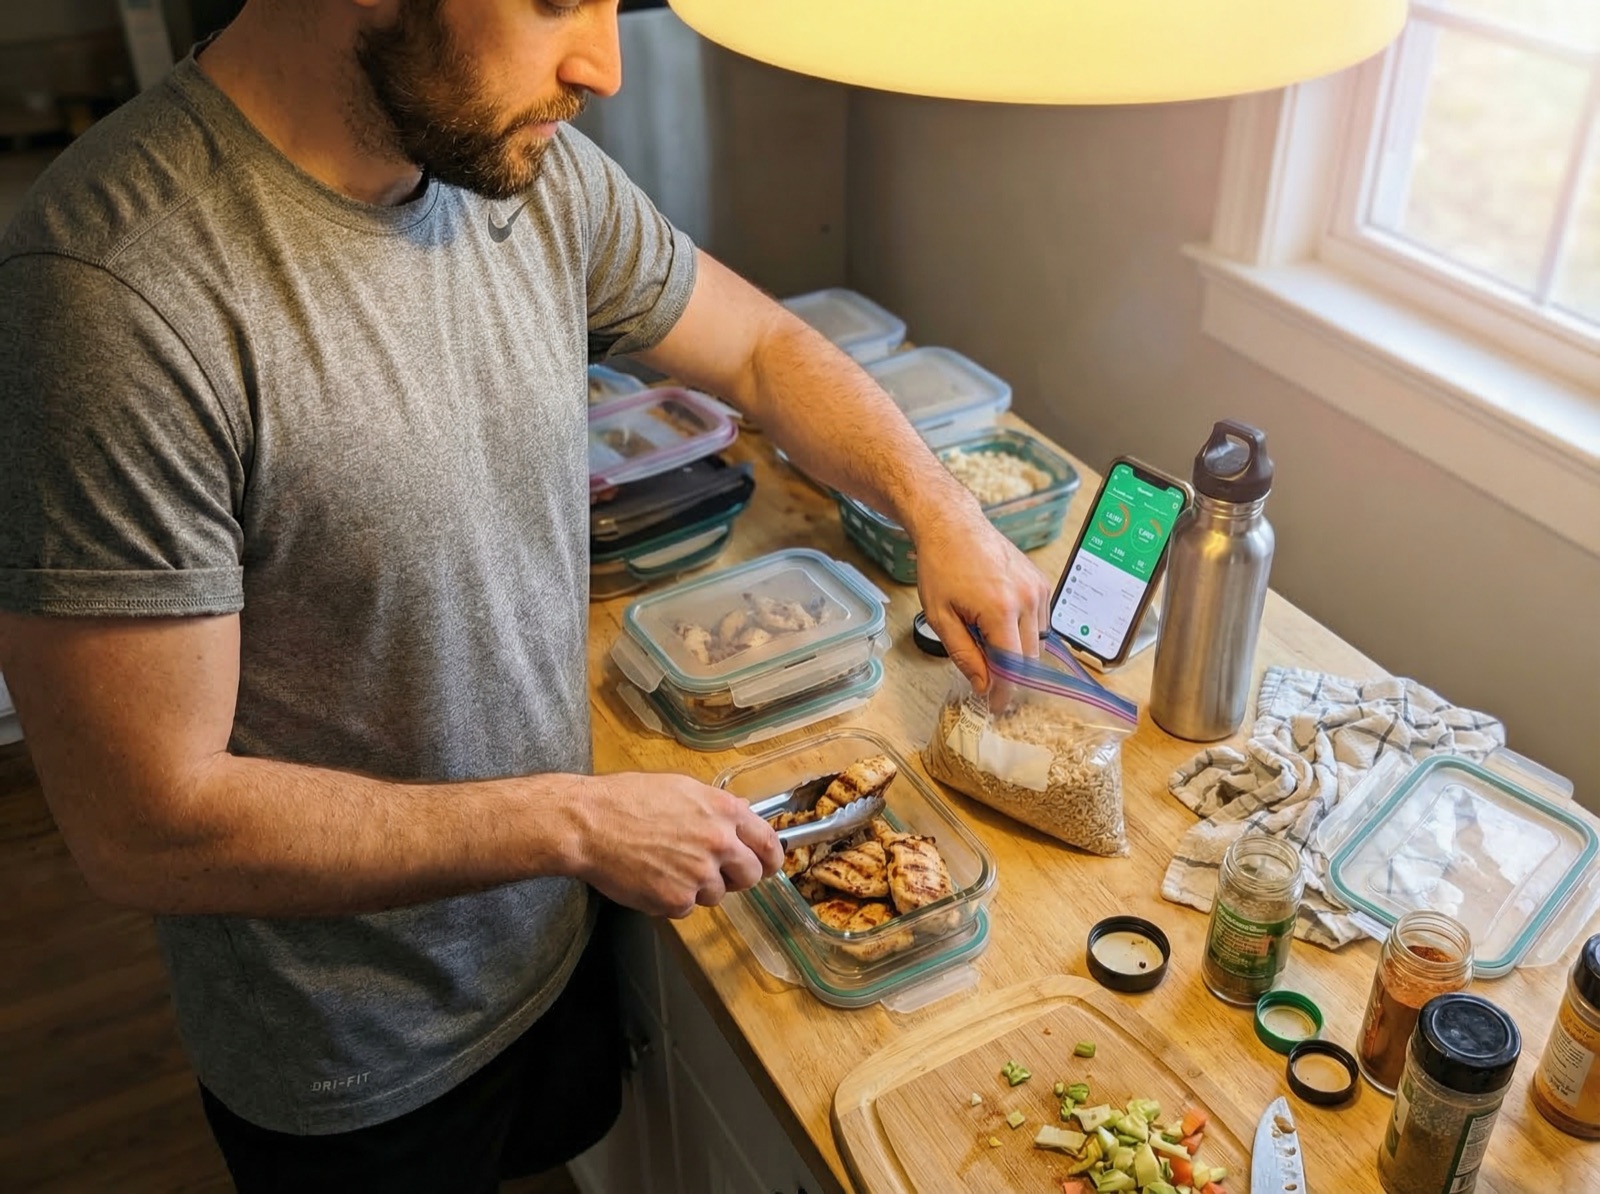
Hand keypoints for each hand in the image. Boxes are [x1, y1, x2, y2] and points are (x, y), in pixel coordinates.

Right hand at [571, 773, 782, 917]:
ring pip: (716, 894)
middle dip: (736, 877)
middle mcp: (719, 844)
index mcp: (724, 812)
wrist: (589, 824)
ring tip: (666, 865)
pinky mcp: (677, 901)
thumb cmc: (628, 800)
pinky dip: (671, 898)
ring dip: (697, 887)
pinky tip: (651, 877)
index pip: (769, 843)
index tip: (766, 864)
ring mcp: (700, 875)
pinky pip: (686, 908)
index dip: (770, 858)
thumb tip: (738, 821)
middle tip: (712, 870)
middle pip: (751, 876)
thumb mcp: (682, 789)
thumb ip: (716, 809)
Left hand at [909, 491, 1051, 693]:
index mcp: (999, 609)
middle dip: (1010, 676)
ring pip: (1038, 641)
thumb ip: (964, 654)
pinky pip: (1041, 621)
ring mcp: (1038, 589)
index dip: (1004, 692)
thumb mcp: (940, 616)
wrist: (953, 525)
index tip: (994, 706)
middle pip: (1029, 658)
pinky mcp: (1041, 582)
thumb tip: (983, 685)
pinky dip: (1024, 632)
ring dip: (1018, 652)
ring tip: (988, 644)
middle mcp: (1027, 599)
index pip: (1012, 666)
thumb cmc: (941, 566)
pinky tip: (1000, 624)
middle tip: (989, 684)